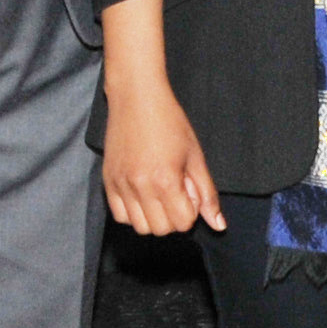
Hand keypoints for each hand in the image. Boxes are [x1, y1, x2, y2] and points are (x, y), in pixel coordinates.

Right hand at [101, 75, 223, 236]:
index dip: (191, 211)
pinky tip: (142, 194)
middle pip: (160, 230)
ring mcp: (121, 184)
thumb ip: (207, 193)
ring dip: (153, 218)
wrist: (136, 97)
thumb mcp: (195, 156)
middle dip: (173, 218)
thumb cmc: (170, 122)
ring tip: (158, 194)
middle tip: (175, 192)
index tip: (189, 191)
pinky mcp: (108, 181)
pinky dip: (133, 213)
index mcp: (165, 180)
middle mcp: (140, 186)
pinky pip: (119, 216)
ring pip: (139, 227)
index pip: (182, 223)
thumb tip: (219, 225)